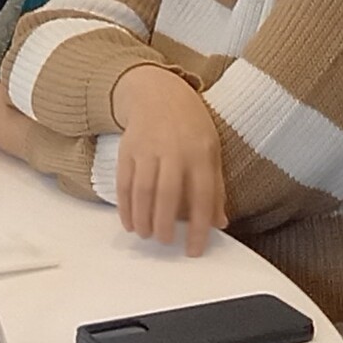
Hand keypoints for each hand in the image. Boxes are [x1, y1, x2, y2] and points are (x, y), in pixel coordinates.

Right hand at [113, 65, 227, 256]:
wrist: (158, 91)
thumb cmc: (190, 125)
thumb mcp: (211, 150)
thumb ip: (215, 187)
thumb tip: (219, 222)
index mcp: (200, 153)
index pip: (202, 196)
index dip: (198, 227)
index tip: (193, 250)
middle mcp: (174, 150)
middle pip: (167, 194)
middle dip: (165, 224)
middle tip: (164, 242)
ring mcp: (148, 148)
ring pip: (142, 190)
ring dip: (143, 218)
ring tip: (146, 235)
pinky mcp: (127, 148)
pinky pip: (123, 182)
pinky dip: (124, 206)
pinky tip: (129, 222)